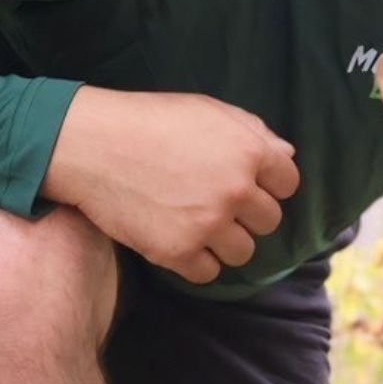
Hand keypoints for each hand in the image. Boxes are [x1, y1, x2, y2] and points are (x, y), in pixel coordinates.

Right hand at [43, 86, 299, 282]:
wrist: (93, 145)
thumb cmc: (152, 120)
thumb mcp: (211, 111)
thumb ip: (254, 132)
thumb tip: (286, 155)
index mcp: (250, 152)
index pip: (289, 183)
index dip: (270, 184)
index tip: (250, 184)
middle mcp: (236, 190)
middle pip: (269, 221)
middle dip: (249, 215)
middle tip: (221, 205)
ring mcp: (208, 224)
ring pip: (243, 252)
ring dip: (226, 242)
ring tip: (201, 226)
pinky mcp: (177, 251)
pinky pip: (208, 272)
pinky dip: (197, 262)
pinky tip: (182, 242)